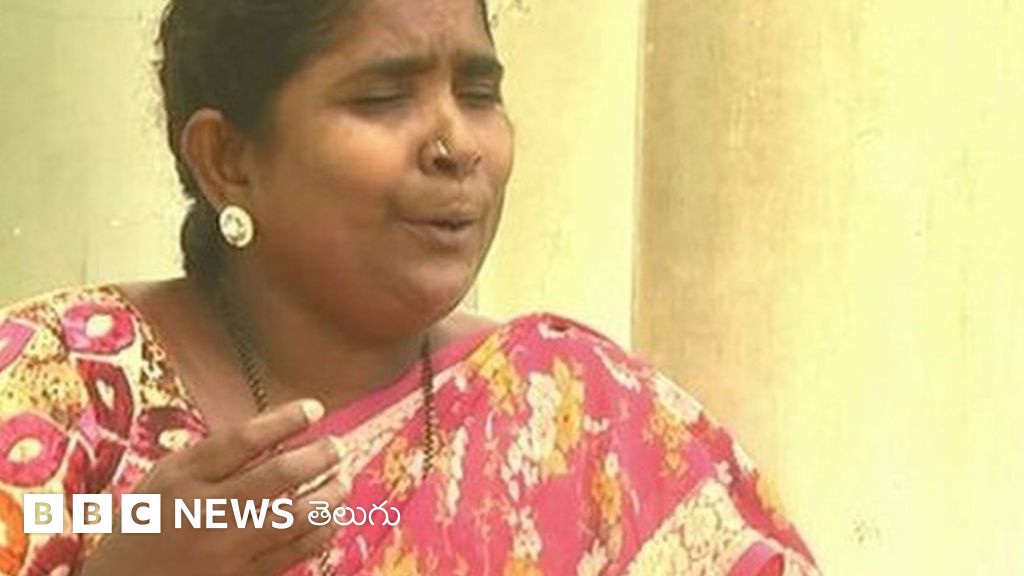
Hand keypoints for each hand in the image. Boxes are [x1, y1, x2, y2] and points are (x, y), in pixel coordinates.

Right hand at [80, 399, 344, 575]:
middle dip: (319, 455)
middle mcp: (206, 510)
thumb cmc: (148, 525)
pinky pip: (296, 551)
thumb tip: (277, 433)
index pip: (243, 439)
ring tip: (342, 479)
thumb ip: (214, 457)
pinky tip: (331, 516)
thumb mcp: (165, 479)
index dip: (285, 420)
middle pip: (279, 474)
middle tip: (338, 445)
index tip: (314, 409)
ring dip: (330, 493)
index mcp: (182, 477)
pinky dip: (322, 530)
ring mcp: (227, 549)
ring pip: (298, 515)